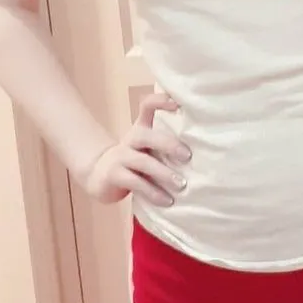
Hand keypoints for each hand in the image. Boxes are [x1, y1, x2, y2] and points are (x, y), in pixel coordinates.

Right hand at [82, 92, 190, 207]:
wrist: (99, 173)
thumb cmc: (134, 158)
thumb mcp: (148, 146)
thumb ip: (165, 141)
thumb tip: (203, 146)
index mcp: (140, 128)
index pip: (147, 106)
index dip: (160, 101)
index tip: (178, 104)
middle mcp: (130, 139)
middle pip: (146, 136)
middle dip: (168, 145)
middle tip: (187, 156)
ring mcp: (120, 157)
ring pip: (142, 162)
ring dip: (164, 174)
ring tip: (182, 185)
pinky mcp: (114, 176)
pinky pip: (136, 183)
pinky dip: (153, 193)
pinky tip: (167, 200)